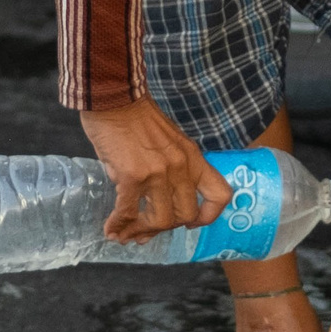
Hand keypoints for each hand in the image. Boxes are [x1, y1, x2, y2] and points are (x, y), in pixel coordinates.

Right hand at [78, 99, 232, 241]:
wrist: (115, 97)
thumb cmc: (137, 117)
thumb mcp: (169, 141)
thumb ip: (170, 170)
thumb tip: (154, 201)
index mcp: (193, 158)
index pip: (220, 195)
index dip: (208, 216)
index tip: (191, 223)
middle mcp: (181, 168)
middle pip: (185, 216)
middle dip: (165, 227)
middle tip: (147, 230)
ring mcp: (159, 173)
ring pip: (159, 220)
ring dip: (141, 231)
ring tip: (125, 234)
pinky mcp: (133, 176)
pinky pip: (128, 212)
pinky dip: (119, 226)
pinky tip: (110, 229)